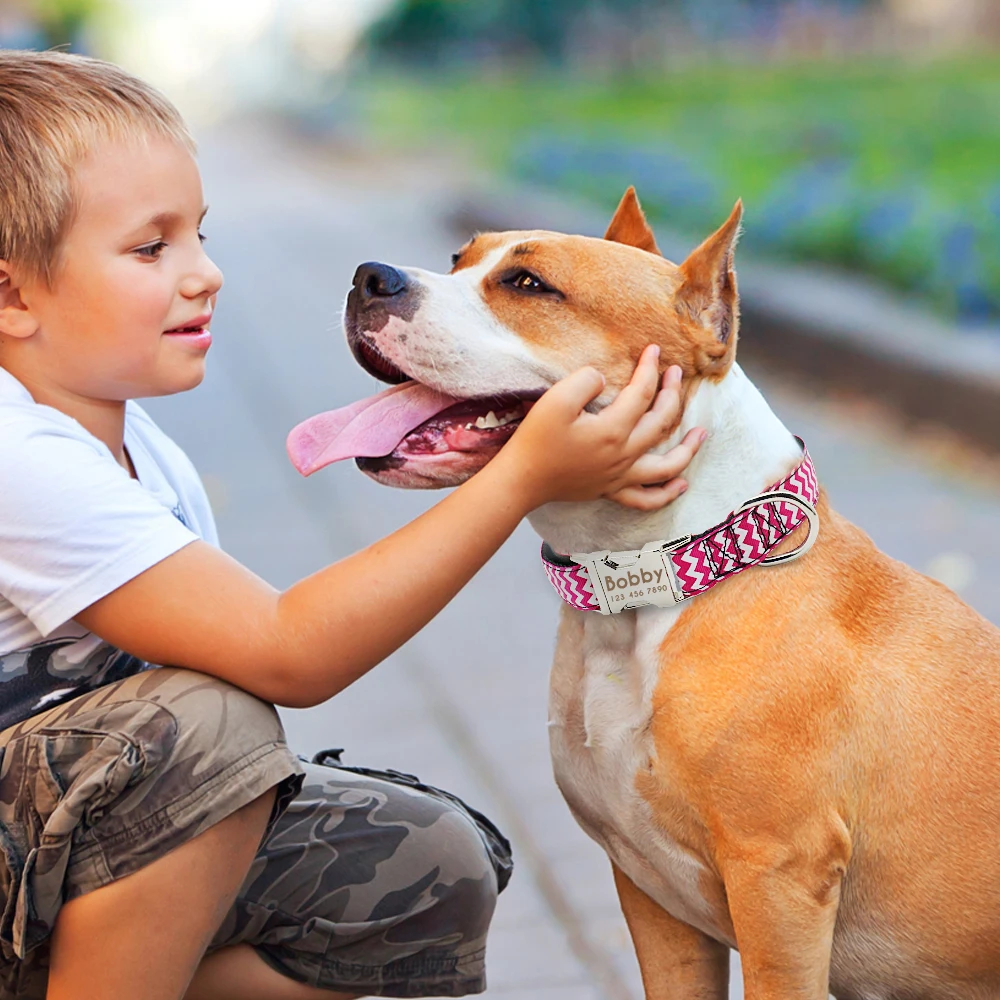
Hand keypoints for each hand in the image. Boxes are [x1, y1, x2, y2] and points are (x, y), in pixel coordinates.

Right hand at [498, 344, 705, 510]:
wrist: (521, 480)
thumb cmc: (536, 440)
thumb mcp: (555, 400)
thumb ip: (585, 382)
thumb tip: (604, 380)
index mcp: (612, 430)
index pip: (641, 394)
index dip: (650, 369)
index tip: (654, 350)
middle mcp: (623, 455)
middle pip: (660, 423)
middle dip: (672, 394)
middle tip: (675, 374)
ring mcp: (619, 476)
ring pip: (666, 466)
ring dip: (688, 448)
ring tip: (701, 434)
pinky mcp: (610, 491)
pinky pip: (645, 498)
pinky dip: (667, 493)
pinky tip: (681, 484)